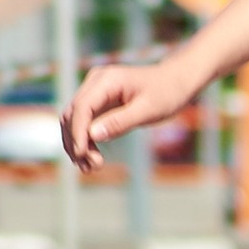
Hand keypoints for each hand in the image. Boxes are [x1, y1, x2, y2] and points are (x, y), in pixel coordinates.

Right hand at [62, 58, 188, 171]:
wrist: (175, 82)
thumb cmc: (166, 94)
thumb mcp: (148, 110)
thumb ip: (120, 122)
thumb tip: (92, 135)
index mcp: (107, 80)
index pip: (82, 107)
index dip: (78, 132)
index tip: (81, 154)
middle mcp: (95, 82)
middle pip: (73, 114)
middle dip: (77, 142)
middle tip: (91, 167)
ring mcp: (94, 91)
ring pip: (74, 119)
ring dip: (77, 144)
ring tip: (88, 168)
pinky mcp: (98, 101)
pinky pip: (83, 122)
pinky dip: (84, 140)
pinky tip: (89, 159)